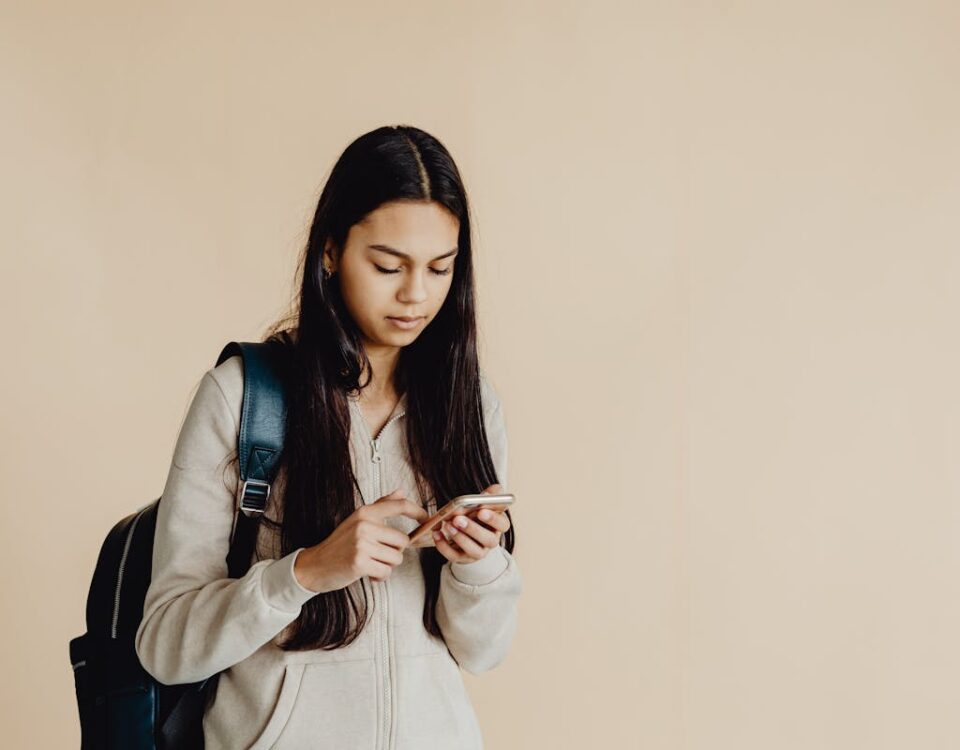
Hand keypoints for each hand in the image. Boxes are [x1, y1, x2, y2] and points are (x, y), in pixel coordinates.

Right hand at [294, 488, 428, 591]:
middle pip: (403, 541)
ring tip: (370, 564)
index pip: (399, 506)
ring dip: (386, 566)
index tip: (426, 519)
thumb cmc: (338, 545)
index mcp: (365, 512)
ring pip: (396, 558)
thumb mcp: (357, 520)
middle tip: (377, 555)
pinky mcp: (360, 562)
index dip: (417, 512)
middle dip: (394, 552)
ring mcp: (362, 543)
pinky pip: (386, 572)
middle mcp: (365, 525)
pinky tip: (368, 573)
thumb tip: (400, 492)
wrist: (315, 565)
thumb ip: (381, 506)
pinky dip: (380, 577)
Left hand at [433, 484, 511, 563]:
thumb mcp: (482, 505)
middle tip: (458, 519)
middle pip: (488, 539)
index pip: (503, 524)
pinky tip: (437, 534)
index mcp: (498, 526)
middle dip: (473, 529)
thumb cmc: (475, 516)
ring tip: (448, 525)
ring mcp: (478, 552)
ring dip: (460, 538)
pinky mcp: (463, 558)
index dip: (493, 518)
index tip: (481, 511)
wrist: (466, 534)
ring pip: (473, 550)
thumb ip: (488, 496)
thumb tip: (494, 490)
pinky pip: (454, 556)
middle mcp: (491, 541)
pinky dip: (444, 546)